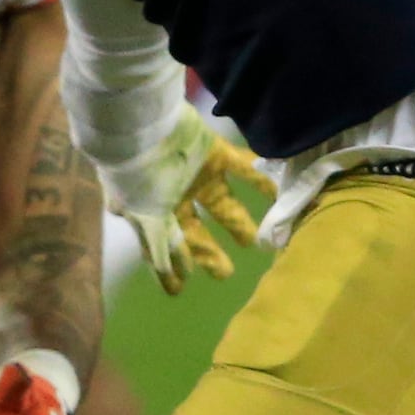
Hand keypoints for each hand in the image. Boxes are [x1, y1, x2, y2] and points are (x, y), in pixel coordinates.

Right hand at [105, 112, 267, 293]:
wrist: (139, 126)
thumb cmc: (140, 177)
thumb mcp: (146, 218)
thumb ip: (161, 249)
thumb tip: (174, 283)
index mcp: (154, 211)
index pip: (167, 245)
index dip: (174, 265)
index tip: (181, 288)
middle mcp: (175, 195)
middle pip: (195, 229)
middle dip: (208, 252)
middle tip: (225, 274)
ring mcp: (194, 172)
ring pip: (221, 202)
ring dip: (237, 221)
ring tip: (253, 241)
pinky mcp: (213, 150)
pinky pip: (241, 167)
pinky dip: (259, 180)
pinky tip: (276, 194)